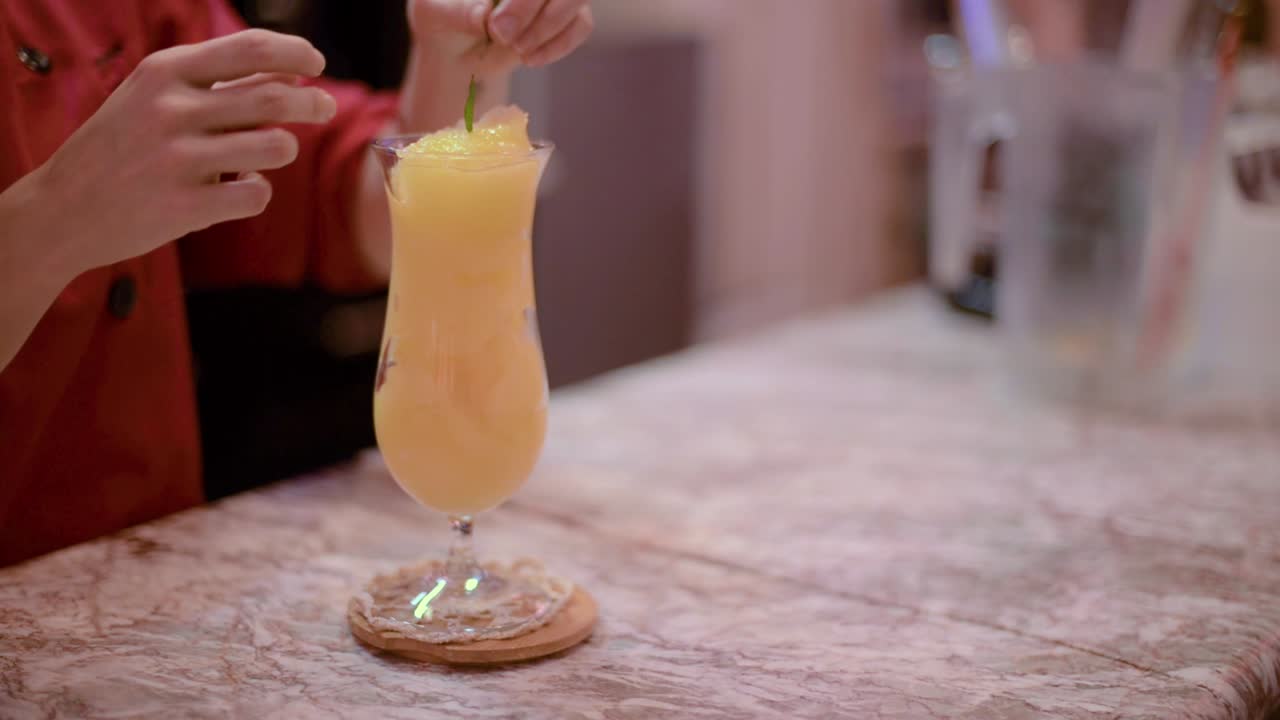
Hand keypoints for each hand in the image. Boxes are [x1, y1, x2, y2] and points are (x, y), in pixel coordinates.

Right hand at [37, 29, 336, 273]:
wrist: (62, 209)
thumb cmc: (121, 149)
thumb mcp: (154, 99)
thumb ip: (218, 84)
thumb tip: (291, 71)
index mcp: (163, 72)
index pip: (249, 48)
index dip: (294, 52)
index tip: (316, 62)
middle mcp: (170, 110)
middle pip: (275, 97)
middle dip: (313, 102)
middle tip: (326, 107)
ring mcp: (178, 160)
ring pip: (276, 145)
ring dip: (284, 148)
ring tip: (268, 152)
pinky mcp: (186, 206)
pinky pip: (257, 194)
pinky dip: (258, 191)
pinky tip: (237, 190)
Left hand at [408, 0, 592, 73]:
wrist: (457, 50)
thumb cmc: (442, 21)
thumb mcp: (435, 14)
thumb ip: (459, 12)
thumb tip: (488, 17)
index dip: (521, 1)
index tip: (496, 24)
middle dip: (532, 10)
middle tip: (503, 37)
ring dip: (548, 28)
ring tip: (517, 50)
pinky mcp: (568, 14)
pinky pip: (581, 24)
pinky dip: (558, 45)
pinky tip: (530, 58)